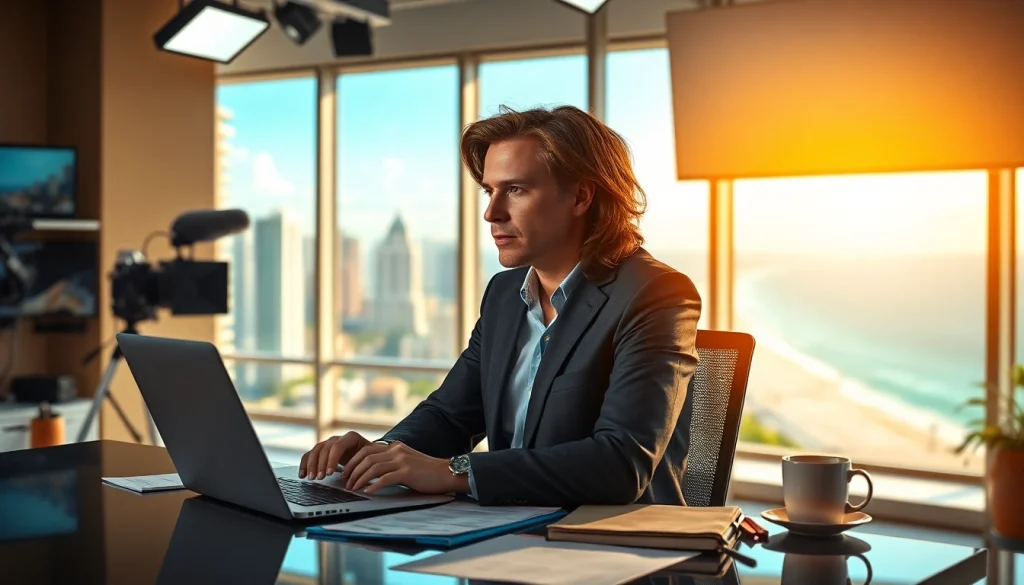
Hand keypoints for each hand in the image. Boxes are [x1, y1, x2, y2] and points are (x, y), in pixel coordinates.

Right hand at [299, 431, 370, 478]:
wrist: (367, 453)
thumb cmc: (370, 456)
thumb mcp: (370, 457)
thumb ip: (364, 462)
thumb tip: (359, 474)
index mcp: (351, 437)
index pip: (338, 446)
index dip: (332, 459)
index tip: (329, 473)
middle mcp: (337, 438)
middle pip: (324, 448)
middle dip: (320, 464)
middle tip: (319, 478)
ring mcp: (328, 443)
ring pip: (315, 451)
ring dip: (311, 465)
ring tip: (311, 478)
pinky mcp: (322, 450)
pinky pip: (310, 455)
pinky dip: (305, 464)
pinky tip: (302, 475)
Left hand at [343, 441, 469, 494]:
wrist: (446, 473)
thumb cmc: (427, 472)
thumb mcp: (407, 462)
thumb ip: (392, 463)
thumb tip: (373, 473)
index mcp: (395, 448)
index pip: (367, 450)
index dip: (354, 461)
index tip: (346, 472)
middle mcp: (397, 451)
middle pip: (366, 457)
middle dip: (353, 470)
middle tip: (346, 481)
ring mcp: (402, 461)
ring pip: (373, 467)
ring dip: (360, 479)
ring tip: (353, 488)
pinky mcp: (407, 472)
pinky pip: (385, 478)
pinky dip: (374, 485)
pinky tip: (368, 492)